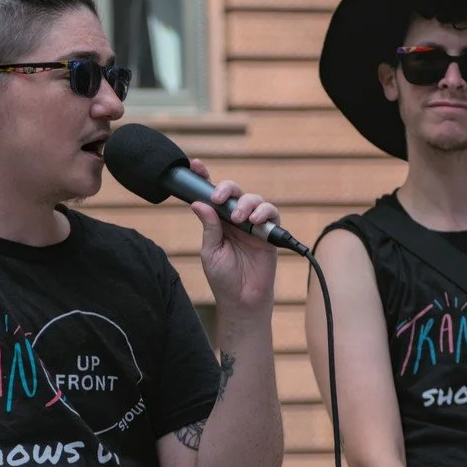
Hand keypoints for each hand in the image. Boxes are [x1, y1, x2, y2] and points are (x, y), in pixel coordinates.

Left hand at [186, 158, 278, 313]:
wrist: (242, 300)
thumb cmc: (223, 278)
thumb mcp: (210, 251)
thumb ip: (208, 227)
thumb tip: (198, 203)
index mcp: (218, 222)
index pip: (211, 196)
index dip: (204, 178)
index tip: (195, 165)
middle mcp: (235, 220)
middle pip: (234, 192)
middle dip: (226, 188)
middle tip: (218, 198)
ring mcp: (253, 225)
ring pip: (254, 199)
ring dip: (246, 203)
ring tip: (240, 219)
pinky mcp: (269, 233)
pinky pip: (271, 213)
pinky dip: (264, 211)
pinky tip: (255, 220)